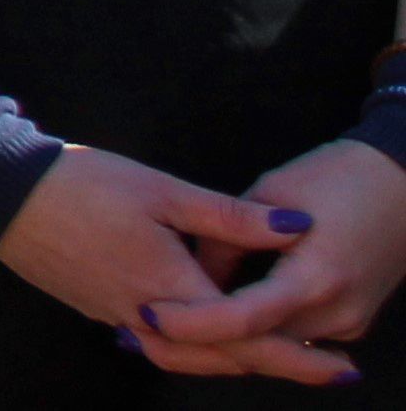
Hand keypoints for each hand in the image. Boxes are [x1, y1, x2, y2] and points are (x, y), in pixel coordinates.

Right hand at [0, 141, 302, 350]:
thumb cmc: (81, 184)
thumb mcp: (161, 189)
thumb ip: (231, 216)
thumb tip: (295, 226)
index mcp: (172, 287)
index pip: (248, 336)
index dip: (299, 356)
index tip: (339, 365)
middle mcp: (149, 315)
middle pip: (224, 360)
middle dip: (278, 367)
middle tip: (324, 370)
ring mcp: (118, 315)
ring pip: (189, 360)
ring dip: (234, 364)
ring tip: (269, 358)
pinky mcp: (98, 307)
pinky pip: (160, 347)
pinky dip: (195, 353)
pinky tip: (204, 338)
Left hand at [123, 138, 405, 384]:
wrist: (404, 185)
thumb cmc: (336, 177)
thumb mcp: (270, 192)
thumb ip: (227, 237)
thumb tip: (187, 277)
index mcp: (316, 276)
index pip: (245, 318)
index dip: (194, 322)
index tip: (148, 314)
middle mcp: (338, 311)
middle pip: (257, 342)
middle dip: (202, 340)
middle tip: (141, 329)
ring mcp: (350, 323)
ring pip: (275, 345)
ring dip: (228, 339)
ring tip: (165, 325)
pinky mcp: (352, 322)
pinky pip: (295, 336)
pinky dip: (257, 331)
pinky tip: (214, 318)